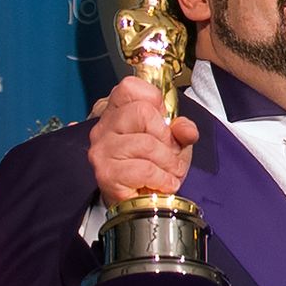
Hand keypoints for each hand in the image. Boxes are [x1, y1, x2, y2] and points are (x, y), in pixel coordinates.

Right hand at [87, 76, 198, 206]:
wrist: (141, 199)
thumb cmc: (154, 163)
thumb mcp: (175, 139)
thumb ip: (183, 128)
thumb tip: (184, 129)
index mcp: (117, 110)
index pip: (129, 86)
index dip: (153, 100)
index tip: (162, 120)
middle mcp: (103, 126)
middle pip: (142, 112)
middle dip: (165, 136)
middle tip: (169, 152)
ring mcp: (101, 149)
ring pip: (146, 142)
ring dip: (167, 161)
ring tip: (169, 171)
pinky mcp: (105, 173)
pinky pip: (143, 168)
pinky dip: (161, 178)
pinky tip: (163, 183)